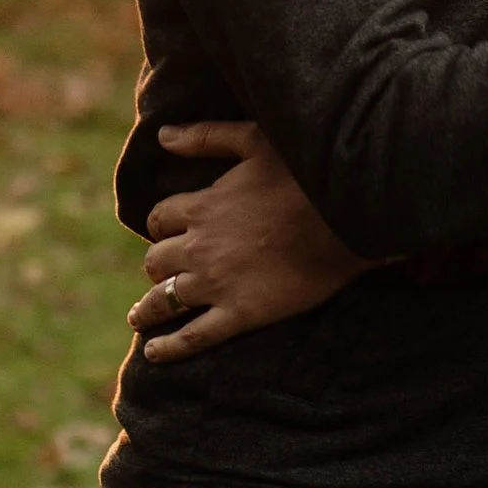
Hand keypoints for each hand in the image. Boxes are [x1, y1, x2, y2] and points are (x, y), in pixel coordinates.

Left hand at [129, 123, 363, 364]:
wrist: (349, 218)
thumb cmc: (305, 174)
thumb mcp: (255, 141)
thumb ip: (206, 136)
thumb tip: (163, 135)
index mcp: (202, 207)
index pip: (159, 220)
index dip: (162, 226)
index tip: (168, 232)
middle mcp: (199, 248)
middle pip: (157, 261)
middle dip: (158, 264)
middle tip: (163, 272)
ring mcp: (217, 284)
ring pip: (164, 300)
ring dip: (147, 309)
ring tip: (138, 317)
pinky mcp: (241, 314)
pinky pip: (194, 336)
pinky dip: (169, 347)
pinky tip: (154, 352)